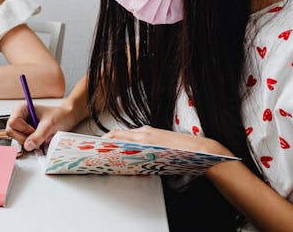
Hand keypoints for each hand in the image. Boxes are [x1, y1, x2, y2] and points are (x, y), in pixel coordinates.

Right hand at [6, 102, 75, 151]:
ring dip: (29, 142)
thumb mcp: (50, 124)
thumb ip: (39, 135)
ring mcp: (20, 127)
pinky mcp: (24, 135)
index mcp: (21, 109)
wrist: (67, 119)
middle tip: (39, 136)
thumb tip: (28, 145)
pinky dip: (31, 145)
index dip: (24, 130)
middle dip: (25, 138)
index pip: (13, 123)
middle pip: (11, 132)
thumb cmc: (59, 116)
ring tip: (41, 137)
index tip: (36, 131)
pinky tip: (40, 140)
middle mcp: (18, 117)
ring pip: (16, 139)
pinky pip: (22, 144)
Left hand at [103, 125, 233, 156]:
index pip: (121, 135)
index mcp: (146, 133)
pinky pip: (128, 144)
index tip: (99, 145)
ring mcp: (145, 137)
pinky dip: (117, 147)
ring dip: (107, 144)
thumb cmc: (183, 152)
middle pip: (116, 135)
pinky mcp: (150, 142)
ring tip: (95, 151)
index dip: (108, 140)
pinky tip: (109, 153)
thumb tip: (137, 160)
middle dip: (103, 142)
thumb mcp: (161, 148)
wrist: (200, 150)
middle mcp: (143, 132)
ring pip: (119, 138)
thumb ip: (148, 150)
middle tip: (91, 149)